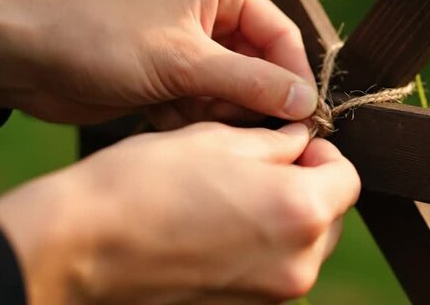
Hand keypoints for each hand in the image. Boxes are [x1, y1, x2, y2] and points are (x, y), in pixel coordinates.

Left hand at [0, 0, 315, 127]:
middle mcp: (214, 16)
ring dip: (212, 110)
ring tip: (180, 109)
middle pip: (259, 67)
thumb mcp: (184, 62)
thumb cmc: (102, 41)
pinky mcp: (173, 76)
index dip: (294, 79)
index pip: (282, 35)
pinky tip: (158, 110)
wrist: (29, 59)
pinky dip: (188, 115)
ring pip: (233, 91)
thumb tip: (307, 102)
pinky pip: (205, 103)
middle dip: (244, 98)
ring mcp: (192, 47)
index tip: (303, 119)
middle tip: (222, 117)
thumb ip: (251, 82)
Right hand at [0, 123, 359, 303]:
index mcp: (299, 212)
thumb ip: (277, 142)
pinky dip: (265, 245)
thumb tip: (301, 140)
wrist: (81, 247)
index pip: (348, 179)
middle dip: (311, 185)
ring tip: (241, 193)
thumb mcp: (219, 141)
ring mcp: (271, 296)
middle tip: (272, 164)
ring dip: (288, 216)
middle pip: (331, 216)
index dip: (326, 153)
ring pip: (305, 245)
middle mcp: (296, 264)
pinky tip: (224, 224)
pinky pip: (274, 269)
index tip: (299, 143)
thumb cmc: (146, 183)